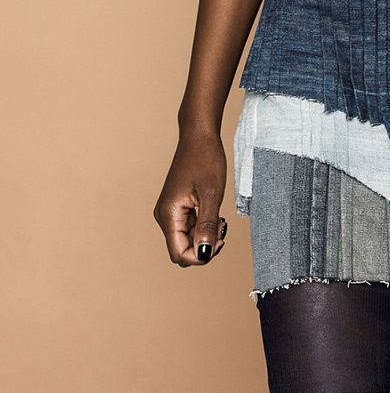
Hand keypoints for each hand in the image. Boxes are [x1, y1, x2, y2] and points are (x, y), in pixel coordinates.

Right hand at [153, 131, 227, 266]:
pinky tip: (216, 216)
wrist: (199, 136)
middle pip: (181, 249)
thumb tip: (204, 254)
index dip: (199, 256)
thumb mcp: (212, 194)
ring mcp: (170, 211)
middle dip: (203, 247)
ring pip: (186, 239)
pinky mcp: (177, 206)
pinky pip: (188, 227)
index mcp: (168, 214)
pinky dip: (202, 227)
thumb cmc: (206, 159)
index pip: (179, 253)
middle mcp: (164, 215)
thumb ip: (207, 226)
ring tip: (222, 221)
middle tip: (223, 231)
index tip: (220, 242)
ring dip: (205, 237)